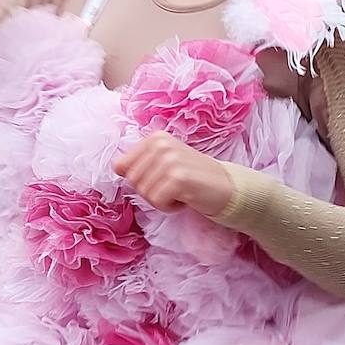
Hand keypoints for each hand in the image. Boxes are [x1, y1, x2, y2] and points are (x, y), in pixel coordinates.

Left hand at [112, 131, 234, 216]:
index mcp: (156, 138)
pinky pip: (157, 201)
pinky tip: (185, 198)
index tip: (160, 179)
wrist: (227, 187)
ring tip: (180, 191)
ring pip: (143, 193)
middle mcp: (161, 144)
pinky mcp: (178, 178)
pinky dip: (169, 206)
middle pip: (132, 181)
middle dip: (150, 191)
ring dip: (161, 199)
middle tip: (172, 187)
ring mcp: (170, 160)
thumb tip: (117, 167)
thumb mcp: (164, 162)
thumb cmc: (193, 178)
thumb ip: (141, 162)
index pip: (121, 166)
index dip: (139, 180)